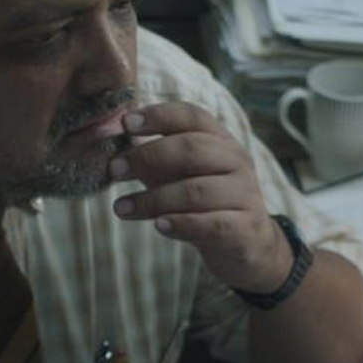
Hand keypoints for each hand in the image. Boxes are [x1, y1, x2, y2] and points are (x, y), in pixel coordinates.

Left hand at [109, 101, 291, 291]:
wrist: (249, 247)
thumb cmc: (206, 205)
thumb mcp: (181, 177)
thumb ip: (154, 162)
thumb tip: (114, 152)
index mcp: (221, 141)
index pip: (192, 116)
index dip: (159, 115)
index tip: (126, 124)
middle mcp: (237, 161)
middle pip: (191, 148)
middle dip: (147, 156)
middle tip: (115, 170)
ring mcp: (245, 194)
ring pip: (195, 190)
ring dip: (152, 199)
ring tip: (121, 208)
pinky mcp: (245, 228)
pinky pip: (211, 223)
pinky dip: (182, 223)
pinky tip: (159, 226)